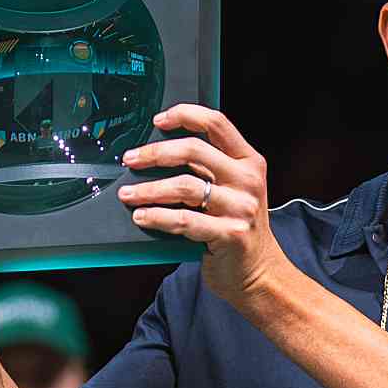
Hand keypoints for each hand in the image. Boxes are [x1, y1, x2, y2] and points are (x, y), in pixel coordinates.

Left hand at [119, 105, 289, 307]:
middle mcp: (248, 180)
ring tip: (128, 195)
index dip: (185, 115)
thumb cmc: (237, 227)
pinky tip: (142, 217)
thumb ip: (211, 168)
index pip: (217, 123)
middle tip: (131, 160)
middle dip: (155, 153)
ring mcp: (241, 207)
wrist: (259, 271)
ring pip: (183, 186)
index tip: (158, 120)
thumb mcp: (235, 189)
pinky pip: (184, 220)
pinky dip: (157, 217)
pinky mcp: (230, 233)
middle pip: (193, 150)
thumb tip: (161, 150)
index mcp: (249, 162)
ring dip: (148, 190)